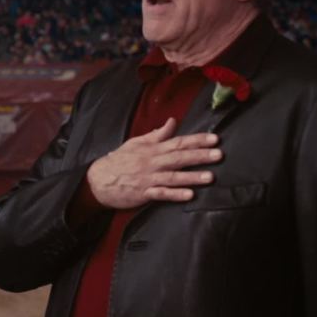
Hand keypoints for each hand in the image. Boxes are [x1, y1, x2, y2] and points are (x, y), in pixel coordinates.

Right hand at [86, 118, 220, 208]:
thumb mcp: (136, 143)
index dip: (196, 140)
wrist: (98, 179)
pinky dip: (175, 194)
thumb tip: (172, 121)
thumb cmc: (118, 161)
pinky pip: (162, 193)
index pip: (177, 142)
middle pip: (178, 157)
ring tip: (210, 177)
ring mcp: (148, 178)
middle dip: (199, 156)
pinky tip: (189, 195)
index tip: (214, 139)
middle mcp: (152, 162)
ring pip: (173, 176)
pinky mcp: (143, 193)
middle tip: (219, 155)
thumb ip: (157, 134)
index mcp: (151, 149)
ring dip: (192, 176)